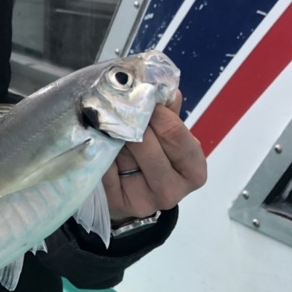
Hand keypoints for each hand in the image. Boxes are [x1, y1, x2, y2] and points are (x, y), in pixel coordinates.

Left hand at [102, 90, 206, 223]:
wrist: (132, 194)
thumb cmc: (154, 158)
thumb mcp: (167, 139)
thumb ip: (169, 114)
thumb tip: (163, 88)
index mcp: (193, 170)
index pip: (175, 134)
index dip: (158, 113)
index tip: (144, 98)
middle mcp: (173, 190)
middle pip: (146, 144)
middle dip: (131, 122)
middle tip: (119, 107)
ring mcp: (145, 201)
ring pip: (123, 154)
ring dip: (114, 134)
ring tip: (109, 123)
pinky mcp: (118, 203)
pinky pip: (104, 166)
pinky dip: (99, 150)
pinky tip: (98, 141)